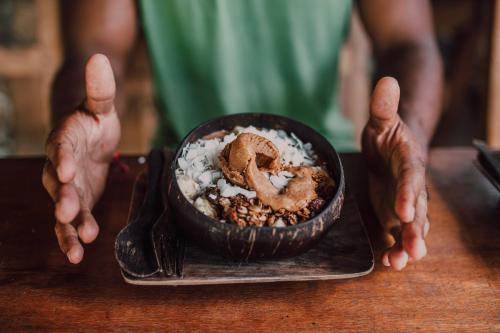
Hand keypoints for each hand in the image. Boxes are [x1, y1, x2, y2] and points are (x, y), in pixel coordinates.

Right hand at [42, 54, 120, 263]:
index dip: (62, 157)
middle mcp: (60, 164)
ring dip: (69, 226)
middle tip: (70, 213)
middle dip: (65, 198)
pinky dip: (74, 235)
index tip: (67, 169)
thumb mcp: (101, 105)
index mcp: (65, 138)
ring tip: (78, 245)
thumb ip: (100, 89)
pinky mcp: (78, 201)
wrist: (90, 136)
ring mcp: (67, 186)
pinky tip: (79, 253)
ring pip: (63, 207)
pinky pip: (73, 221)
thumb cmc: (95, 120)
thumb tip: (99, 57)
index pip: (61, 147)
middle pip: (59, 183)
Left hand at [362, 77, 429, 270]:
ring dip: (407, 244)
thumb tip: (386, 80)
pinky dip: (396, 247)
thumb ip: (384, 105)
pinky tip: (390, 262)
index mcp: (409, 160)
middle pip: (418, 208)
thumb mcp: (382, 118)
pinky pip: (398, 232)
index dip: (409, 194)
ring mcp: (404, 201)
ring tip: (402, 262)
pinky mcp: (395, 212)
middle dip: (416, 230)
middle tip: (415, 249)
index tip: (406, 211)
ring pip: (412, 226)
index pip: (411, 177)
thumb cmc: (387, 131)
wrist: (392, 146)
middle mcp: (412, 184)